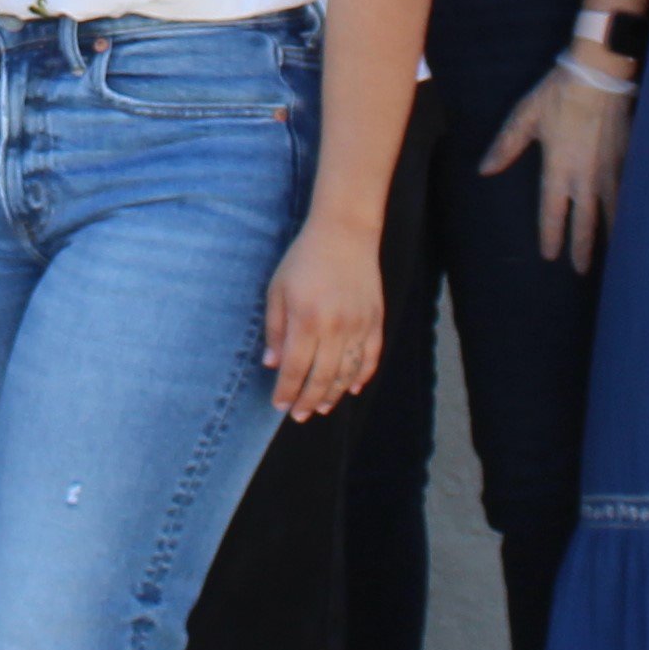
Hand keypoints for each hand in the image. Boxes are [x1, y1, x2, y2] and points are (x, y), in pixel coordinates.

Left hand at [261, 222, 383, 421]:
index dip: (287, 391)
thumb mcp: (277, 290)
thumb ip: (275, 329)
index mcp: (306, 320)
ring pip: (347, 373)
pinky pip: (370, 357)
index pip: (295, 368)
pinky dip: (361, 376)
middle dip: (308, 400)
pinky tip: (351, 388)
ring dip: (333, 394)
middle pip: (322, 377)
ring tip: (322, 407)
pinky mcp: (375, 321)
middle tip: (299, 415)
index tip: (279, 405)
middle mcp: (335, 328)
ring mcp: (359, 326)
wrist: (344, 234)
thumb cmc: (303, 260)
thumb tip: (272, 364)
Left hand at [480, 58, 633, 271]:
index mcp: (558, 168)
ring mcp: (610, 170)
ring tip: (613, 256)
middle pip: (585, 221)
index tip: (550, 255)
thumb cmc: (558, 94)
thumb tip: (484, 170)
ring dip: (610, 235)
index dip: (550, 235)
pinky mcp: (629, 159)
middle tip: (581, 269)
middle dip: (583, 247)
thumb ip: (506, 146)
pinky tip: (632, 221)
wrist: (600, 74)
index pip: (552, 211)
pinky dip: (629, 210)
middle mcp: (586, 176)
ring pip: (612, 212)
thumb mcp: (525, 116)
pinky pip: (629, 193)